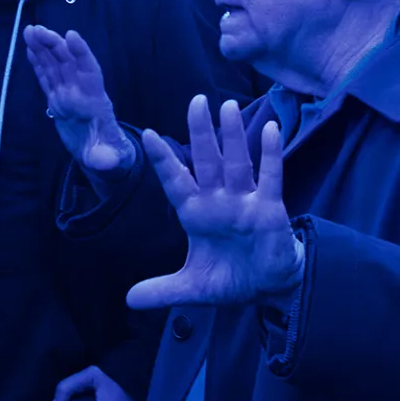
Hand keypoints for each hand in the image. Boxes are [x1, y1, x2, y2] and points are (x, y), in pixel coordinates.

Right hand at [24, 26, 136, 177]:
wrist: (102, 156)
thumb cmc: (110, 155)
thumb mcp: (110, 160)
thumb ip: (106, 158)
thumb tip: (105, 161)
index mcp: (95, 100)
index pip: (89, 71)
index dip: (81, 53)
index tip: (71, 35)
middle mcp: (81, 91)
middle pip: (68, 62)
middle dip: (54, 44)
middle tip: (37, 30)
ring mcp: (68, 93)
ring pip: (55, 65)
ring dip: (43, 47)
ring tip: (30, 30)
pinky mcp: (57, 99)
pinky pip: (47, 77)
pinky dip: (39, 62)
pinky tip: (30, 48)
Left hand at [128, 96, 302, 310]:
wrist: (269, 288)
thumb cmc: (230, 279)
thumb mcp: (193, 288)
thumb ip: (163, 290)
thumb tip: (128, 300)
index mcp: (195, 214)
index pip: (176, 181)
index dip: (163, 160)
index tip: (149, 134)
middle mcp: (218, 201)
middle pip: (207, 160)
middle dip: (201, 132)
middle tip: (195, 100)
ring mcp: (245, 201)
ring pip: (236, 161)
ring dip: (233, 135)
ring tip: (227, 105)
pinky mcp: (270, 208)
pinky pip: (270, 176)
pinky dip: (270, 154)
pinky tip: (269, 129)